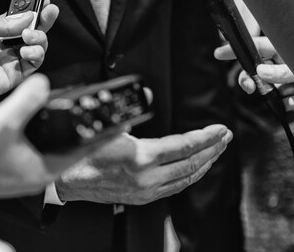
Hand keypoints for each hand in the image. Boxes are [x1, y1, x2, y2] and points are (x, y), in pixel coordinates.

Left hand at [0, 0, 58, 108]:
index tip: (44, 0)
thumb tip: (29, 17)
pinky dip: (36, 55)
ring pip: (36, 48)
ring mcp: (10, 61)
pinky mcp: (13, 76)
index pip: (20, 19)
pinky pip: (33, 64)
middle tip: (50, 11)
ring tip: (29, 35)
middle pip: (32, 32)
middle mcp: (5, 45)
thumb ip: (7, 23)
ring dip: (39, 38)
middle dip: (44, 21)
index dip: (33, 11)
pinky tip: (27, 50)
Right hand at [0, 74, 104, 198]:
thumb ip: (26, 100)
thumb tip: (42, 82)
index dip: (100, 136)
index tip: (117, 122)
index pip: (82, 151)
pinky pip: (36, 147)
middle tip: (96, 113)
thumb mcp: (3, 123)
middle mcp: (37, 173)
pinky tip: (41, 121)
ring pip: (52, 147)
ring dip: (62, 131)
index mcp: (43, 169)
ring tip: (73, 113)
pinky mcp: (12, 165)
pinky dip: (43, 134)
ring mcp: (24, 170)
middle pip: (70, 149)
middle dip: (82, 131)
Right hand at [54, 124, 231, 204]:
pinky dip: (190, 175)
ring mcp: (146, 190)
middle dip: (212, 149)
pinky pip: (175, 187)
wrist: (69, 180)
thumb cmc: (82, 153)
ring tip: (216, 150)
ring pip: (186, 178)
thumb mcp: (107, 127)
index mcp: (140, 157)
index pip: (183, 146)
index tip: (219, 129)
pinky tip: (195, 168)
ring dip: (205, 163)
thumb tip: (146, 97)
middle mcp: (147, 178)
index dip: (205, 137)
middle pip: (191, 164)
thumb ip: (131, 115)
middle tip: (224, 137)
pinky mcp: (143, 197)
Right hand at [214, 36, 293, 113]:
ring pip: (268, 89)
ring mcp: (289, 83)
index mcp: (286, 52)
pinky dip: (288, 104)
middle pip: (255, 71)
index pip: (257, 47)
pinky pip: (281, 102)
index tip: (219, 53)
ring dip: (279, 94)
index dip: (237, 50)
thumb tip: (260, 72)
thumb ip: (284, 71)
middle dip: (251, 80)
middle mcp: (284, 66)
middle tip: (252, 88)